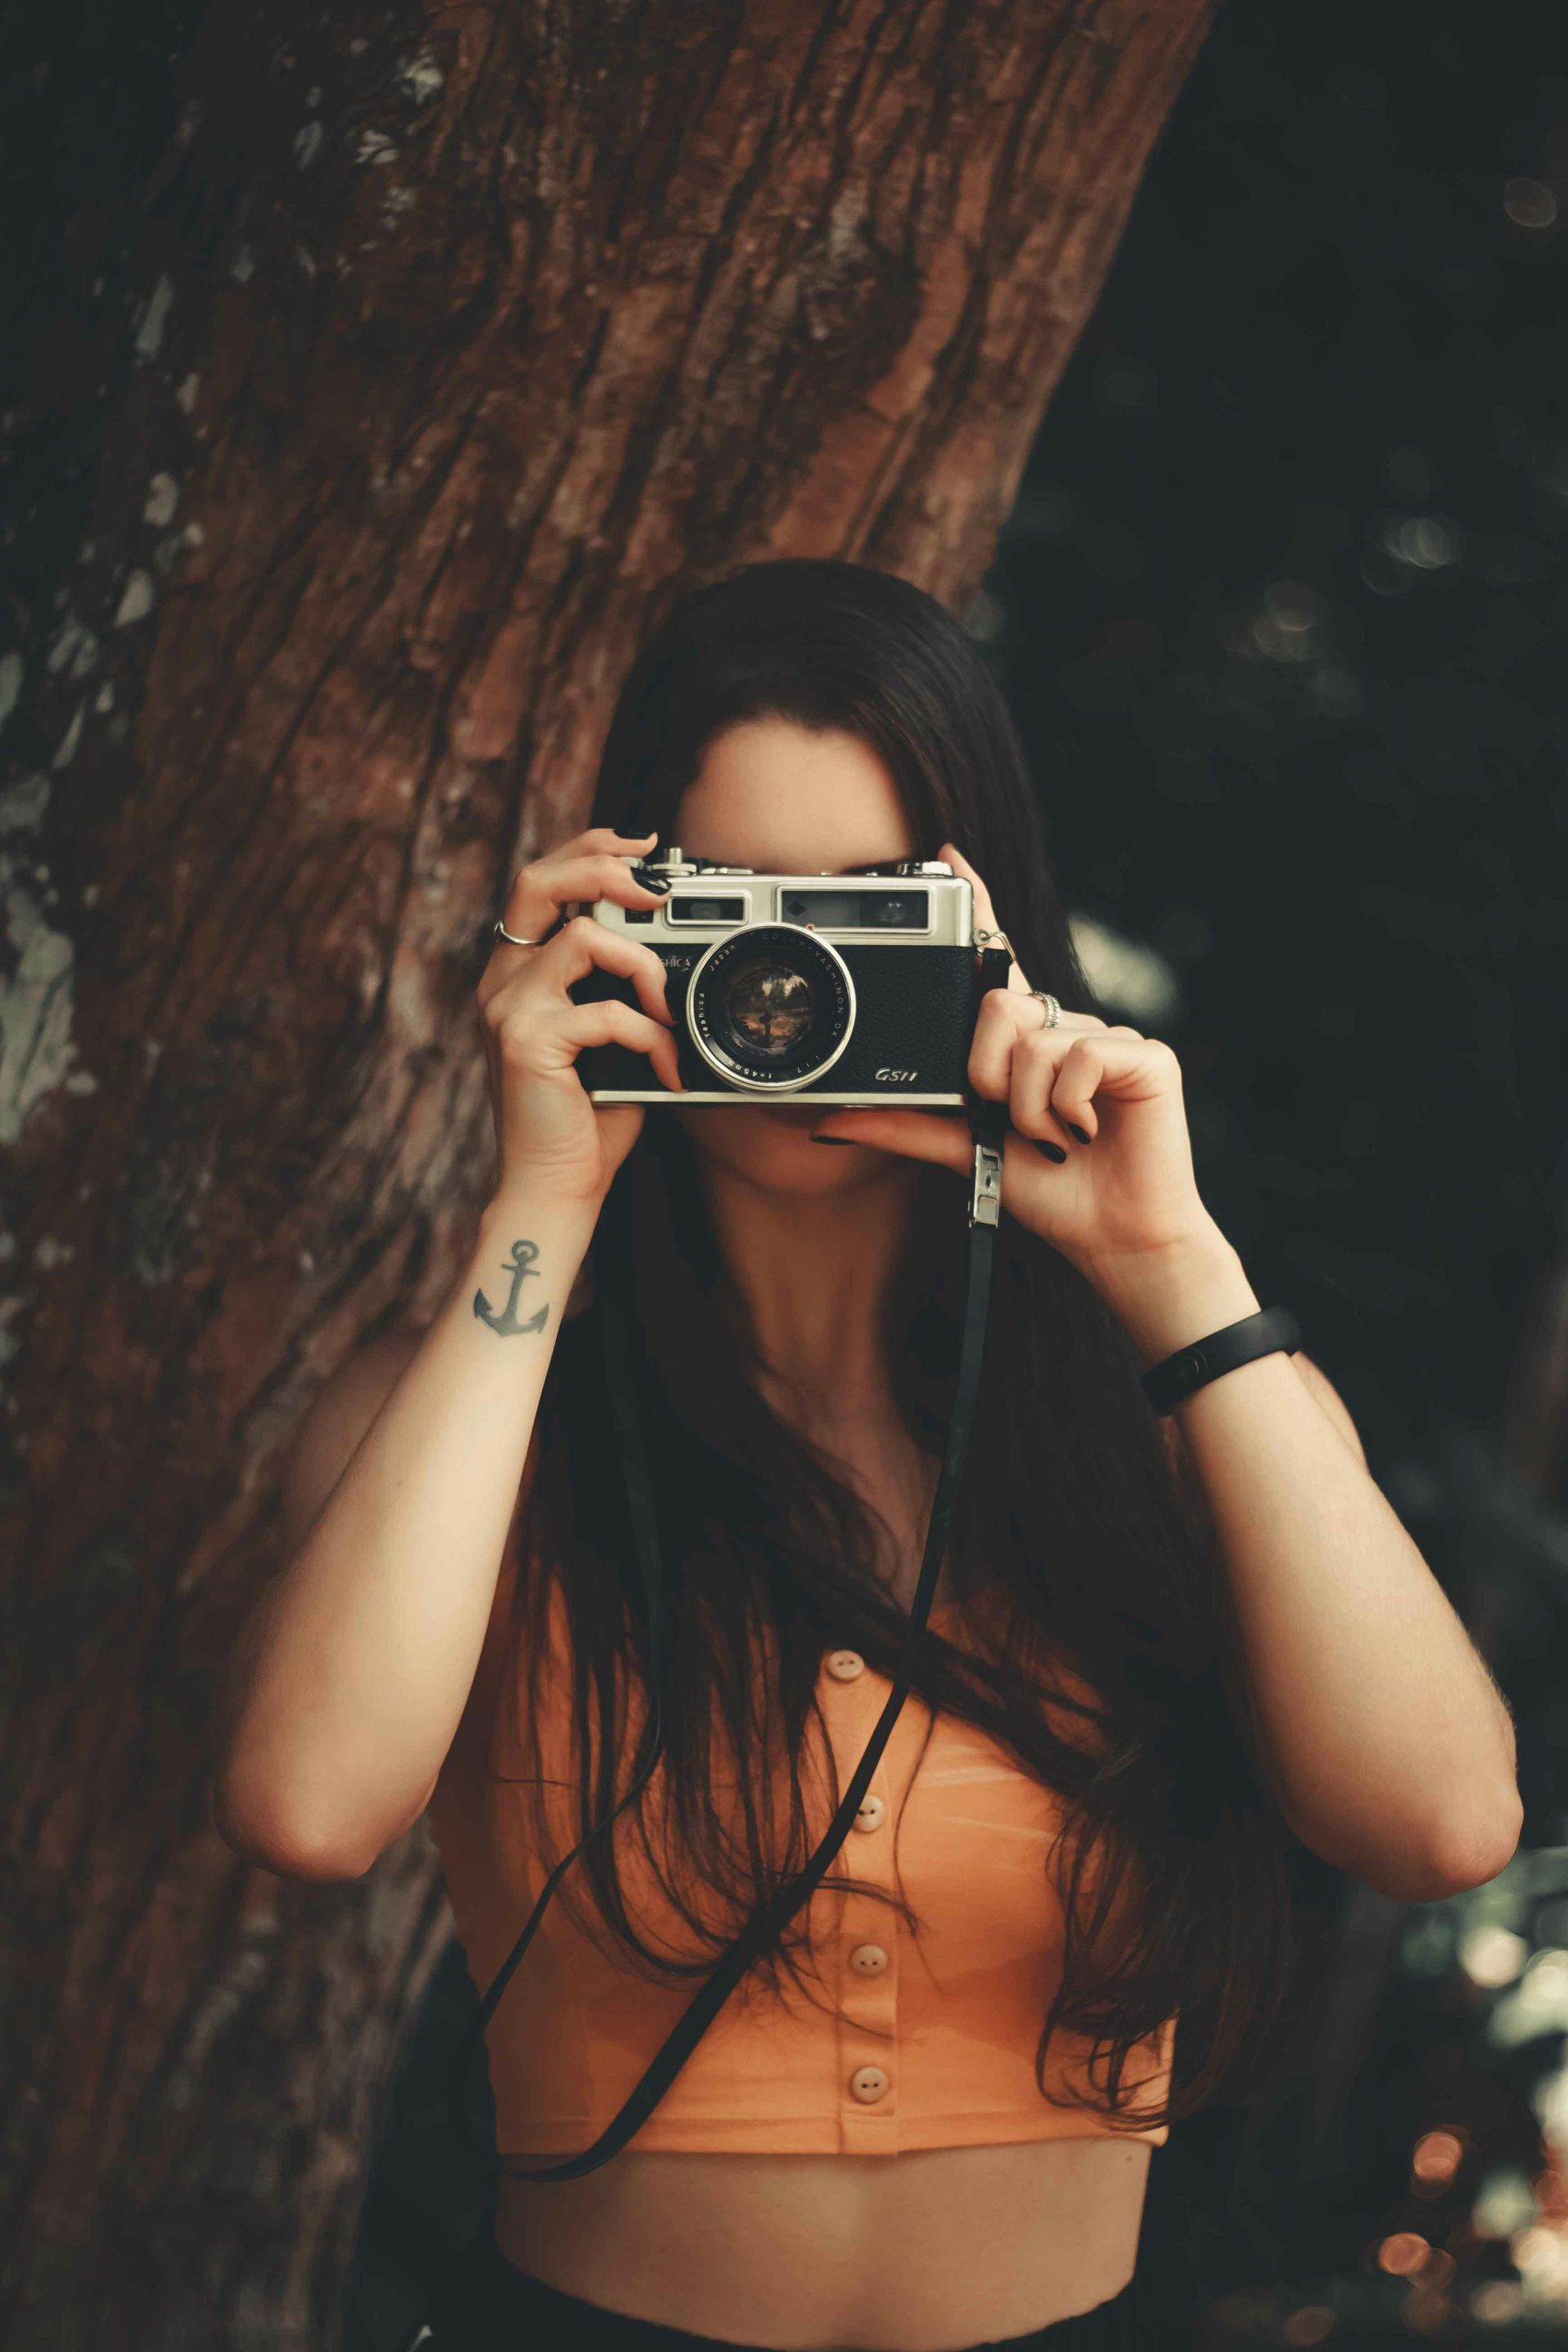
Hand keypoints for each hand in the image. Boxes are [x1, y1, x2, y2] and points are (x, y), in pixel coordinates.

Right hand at [476, 825, 686, 1207]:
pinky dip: (650, 1037)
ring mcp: (508, 1008)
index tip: (643, 847)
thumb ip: (621, 991)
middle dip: (602, 865)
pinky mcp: (524, 1041)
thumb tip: (677, 955)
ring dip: (642, 967)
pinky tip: (667, 1070)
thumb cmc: (587, 1120)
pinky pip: (603, 1010)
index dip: (590, 849)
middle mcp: (502, 981)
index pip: (541, 881)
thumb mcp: (611, 1040)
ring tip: (666, 1013)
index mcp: (519, 973)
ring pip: (581, 937)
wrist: (555, 1187)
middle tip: (656, 887)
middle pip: (537, 880)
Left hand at [808, 842, 1223, 1285]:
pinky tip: (1086, 1133)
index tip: (948, 855)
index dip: (978, 906)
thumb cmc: (1050, 1192)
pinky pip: (1077, 1057)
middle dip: (988, 1074)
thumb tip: (830, 1119)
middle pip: (998, 1004)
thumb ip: (905, 1125)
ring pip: (1032, 1040)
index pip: (998, 960)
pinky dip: (1064, 1108)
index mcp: (1025, 1042)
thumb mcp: (964, 1152)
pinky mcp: (1144, 1055)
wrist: (1113, 1238)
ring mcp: (1108, 1037)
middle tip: (1011, 1121)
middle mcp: (1064, 1027)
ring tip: (1054, 1139)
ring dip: (1028, 1108)